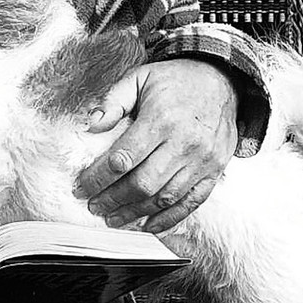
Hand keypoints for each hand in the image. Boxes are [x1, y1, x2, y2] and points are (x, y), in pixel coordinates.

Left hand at [72, 58, 237, 232]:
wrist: (221, 79)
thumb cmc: (175, 80)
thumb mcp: (139, 78)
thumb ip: (113, 101)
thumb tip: (91, 125)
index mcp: (161, 119)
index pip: (122, 159)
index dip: (98, 178)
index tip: (81, 188)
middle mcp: (184, 143)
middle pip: (142, 184)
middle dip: (113, 200)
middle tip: (94, 207)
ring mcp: (202, 160)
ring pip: (165, 198)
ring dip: (136, 213)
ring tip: (114, 219)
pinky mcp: (215, 170)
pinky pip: (192, 203)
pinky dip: (169, 219)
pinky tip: (148, 225)